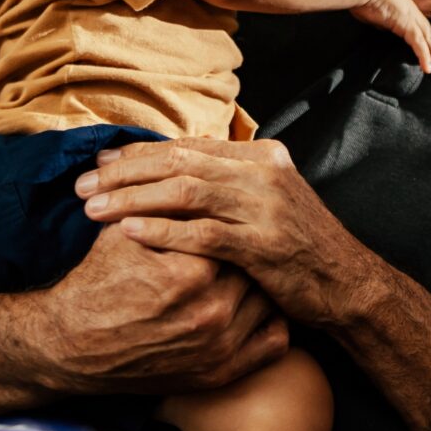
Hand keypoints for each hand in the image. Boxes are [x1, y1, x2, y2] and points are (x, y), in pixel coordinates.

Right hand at [32, 222, 288, 394]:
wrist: (71, 345)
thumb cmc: (97, 283)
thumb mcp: (123, 235)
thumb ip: (165, 205)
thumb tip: (198, 167)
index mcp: (191, 272)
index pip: (233, 233)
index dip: (228, 222)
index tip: (227, 217)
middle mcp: (211, 311)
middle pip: (253, 266)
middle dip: (244, 251)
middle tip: (242, 242)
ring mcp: (219, 346)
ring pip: (267, 301)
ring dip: (260, 285)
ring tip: (249, 270)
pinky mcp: (220, 372)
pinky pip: (275, 342)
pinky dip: (270, 323)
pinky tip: (255, 308)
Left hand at [78, 138, 372, 324]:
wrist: (348, 284)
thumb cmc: (301, 248)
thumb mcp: (272, 201)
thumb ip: (232, 182)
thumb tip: (177, 170)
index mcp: (263, 158)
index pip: (188, 147)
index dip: (138, 153)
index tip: (101, 163)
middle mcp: (264, 174)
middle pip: (178, 163)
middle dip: (124, 173)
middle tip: (82, 185)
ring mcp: (265, 208)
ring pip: (184, 192)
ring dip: (132, 199)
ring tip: (92, 208)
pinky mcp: (263, 244)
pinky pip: (201, 234)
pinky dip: (161, 232)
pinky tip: (128, 235)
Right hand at [348, 0, 430, 72]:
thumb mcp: (376, 14)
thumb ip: (384, 23)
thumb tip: (385, 28)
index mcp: (406, 10)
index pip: (424, 26)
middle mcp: (412, 13)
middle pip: (430, 35)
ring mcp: (411, 18)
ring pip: (428, 40)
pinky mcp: (407, 24)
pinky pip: (418, 44)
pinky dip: (424, 56)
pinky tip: (427, 68)